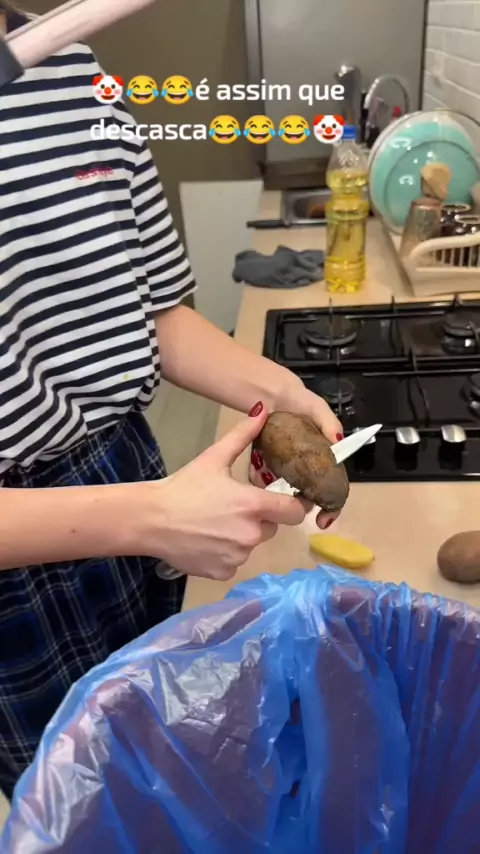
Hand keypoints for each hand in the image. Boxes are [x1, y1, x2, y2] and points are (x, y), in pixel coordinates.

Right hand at [140, 403, 305, 580]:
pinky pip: (235, 562)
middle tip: (233, 507)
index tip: (284, 500)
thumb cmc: (183, 487)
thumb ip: (242, 435)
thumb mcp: (213, 458)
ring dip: (241, 536)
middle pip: (271, 527)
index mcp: (253, 505)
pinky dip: (226, 553)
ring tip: (214, 523)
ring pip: (251, 545)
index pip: (294, 512)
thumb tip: (263, 410)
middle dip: (259, 518)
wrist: (150, 520)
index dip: (293, 506)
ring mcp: (238, 556)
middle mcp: (251, 534)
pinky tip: (206, 540)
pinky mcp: (223, 571)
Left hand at [249, 374, 343, 530]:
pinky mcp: (263, 463)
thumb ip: (329, 423)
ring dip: (278, 496)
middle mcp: (303, 467)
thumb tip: (338, 444)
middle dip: (301, 506)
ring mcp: (283, 467)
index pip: (331, 488)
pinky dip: (260, 480)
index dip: (331, 506)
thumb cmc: (296, 399)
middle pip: (306, 495)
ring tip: (273, 496)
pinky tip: (258, 475)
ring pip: (283, 491)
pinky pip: (261, 478)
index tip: (324, 520)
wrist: (268, 390)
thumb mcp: (316, 408)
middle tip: (293, 510)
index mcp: (321, 459)